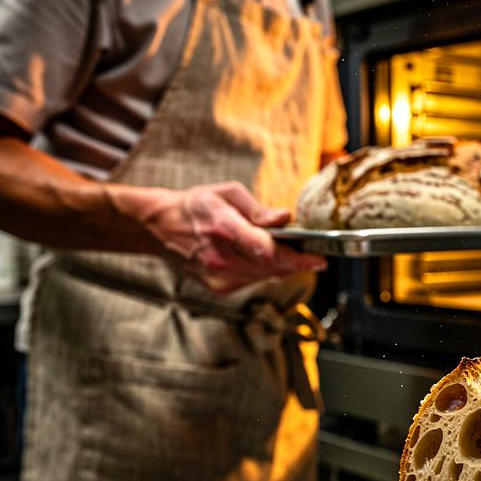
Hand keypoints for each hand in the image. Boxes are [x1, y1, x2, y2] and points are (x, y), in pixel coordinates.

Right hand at [124, 181, 325, 293]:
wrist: (161, 228)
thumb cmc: (197, 205)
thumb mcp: (227, 193)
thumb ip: (257, 209)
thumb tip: (285, 218)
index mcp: (223, 228)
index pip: (267, 249)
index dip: (297, 257)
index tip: (319, 258)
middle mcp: (221, 257)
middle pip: (271, 267)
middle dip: (298, 263)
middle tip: (316, 257)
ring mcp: (218, 276)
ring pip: (265, 276)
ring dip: (284, 268)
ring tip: (295, 255)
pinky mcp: (219, 287)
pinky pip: (253, 281)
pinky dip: (265, 272)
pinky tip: (268, 260)